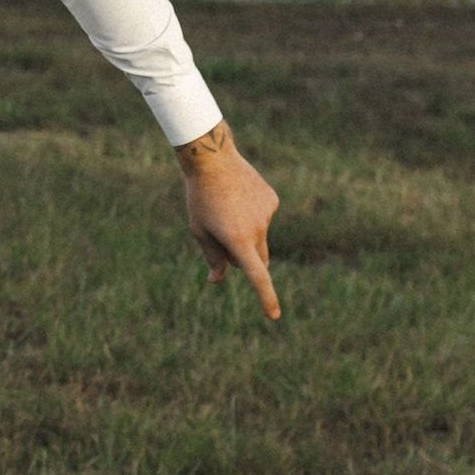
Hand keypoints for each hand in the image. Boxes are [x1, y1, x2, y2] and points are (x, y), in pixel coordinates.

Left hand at [176, 121, 280, 321]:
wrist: (212, 159)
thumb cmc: (200, 198)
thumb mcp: (200, 230)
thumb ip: (212, 257)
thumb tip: (218, 279)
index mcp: (238, 240)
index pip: (257, 276)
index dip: (266, 297)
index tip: (274, 316)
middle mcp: (258, 229)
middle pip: (257, 258)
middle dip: (245, 259)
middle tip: (223, 240)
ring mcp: (268, 214)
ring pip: (259, 236)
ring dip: (246, 233)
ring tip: (226, 209)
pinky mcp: (272, 200)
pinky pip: (263, 216)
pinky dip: (252, 214)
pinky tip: (237, 197)